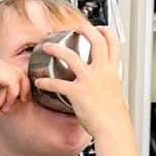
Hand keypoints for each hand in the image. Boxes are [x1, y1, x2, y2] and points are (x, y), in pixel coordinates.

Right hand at [0, 53, 29, 115]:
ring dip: (10, 98)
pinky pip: (11, 83)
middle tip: (8, 106)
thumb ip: (5, 86)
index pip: (17, 71)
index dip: (21, 88)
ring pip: (17, 79)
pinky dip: (6, 97)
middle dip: (19, 92)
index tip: (16, 101)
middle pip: (21, 73)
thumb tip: (25, 89)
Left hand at [35, 26, 130, 141]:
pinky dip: (46, 83)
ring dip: (57, 50)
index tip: (99, 27)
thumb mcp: (116, 94)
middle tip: (73, 26)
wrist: (113, 129)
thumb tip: (110, 88)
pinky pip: (58, 84)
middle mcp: (102, 72)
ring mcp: (90, 81)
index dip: (106, 31)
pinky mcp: (78, 93)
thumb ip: (110, 86)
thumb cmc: (114, 117)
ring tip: (47, 46)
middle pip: (95, 41)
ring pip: (71, 57)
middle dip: (84, 29)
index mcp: (112, 71)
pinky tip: (39, 83)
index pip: (113, 43)